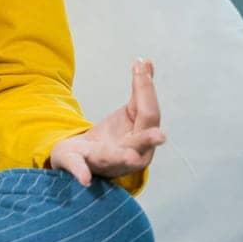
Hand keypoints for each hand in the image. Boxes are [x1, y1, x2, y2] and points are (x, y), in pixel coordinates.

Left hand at [48, 57, 166, 186]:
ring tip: (130, 158)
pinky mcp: (83, 165)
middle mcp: (129, 152)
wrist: (84, 158)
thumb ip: (140, 90)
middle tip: (160, 136)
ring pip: (115, 159)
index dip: (145, 89)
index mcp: (142, 136)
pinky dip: (82, 174)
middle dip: (149, 139)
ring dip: (123, 158)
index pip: (148, 113)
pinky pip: (82, 170)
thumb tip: (146, 62)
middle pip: (140, 142)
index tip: (140, 66)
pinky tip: (84, 180)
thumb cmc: (113, 136)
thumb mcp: (129, 112)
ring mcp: (106, 161)